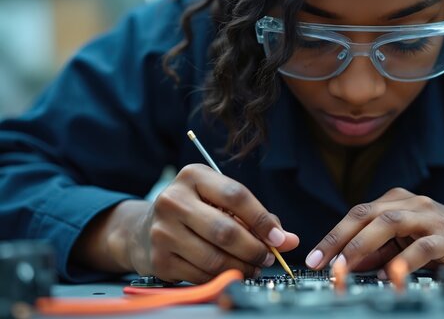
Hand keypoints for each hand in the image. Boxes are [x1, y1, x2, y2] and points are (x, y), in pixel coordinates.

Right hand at [114, 164, 298, 282]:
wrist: (144, 229)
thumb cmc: (195, 211)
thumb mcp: (221, 202)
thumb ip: (257, 217)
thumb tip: (288, 240)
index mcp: (193, 176)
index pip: (235, 195)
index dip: (262, 219)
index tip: (279, 239)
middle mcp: (173, 199)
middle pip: (225, 230)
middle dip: (254, 249)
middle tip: (267, 258)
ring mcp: (163, 230)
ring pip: (214, 257)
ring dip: (242, 267)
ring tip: (253, 267)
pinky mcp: (159, 259)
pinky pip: (201, 275)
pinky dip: (222, 277)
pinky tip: (230, 272)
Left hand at [304, 188, 443, 272]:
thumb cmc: (441, 238)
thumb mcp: (404, 242)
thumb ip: (377, 250)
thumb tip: (346, 264)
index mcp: (397, 201)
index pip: (357, 214)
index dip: (333, 235)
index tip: (315, 257)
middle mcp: (411, 204)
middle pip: (367, 213)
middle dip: (339, 238)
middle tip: (322, 262)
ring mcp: (430, 218)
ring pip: (389, 222)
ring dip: (363, 244)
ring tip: (345, 265)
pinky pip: (422, 247)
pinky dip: (402, 260)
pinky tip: (388, 274)